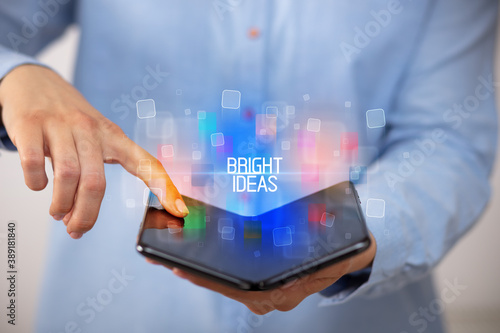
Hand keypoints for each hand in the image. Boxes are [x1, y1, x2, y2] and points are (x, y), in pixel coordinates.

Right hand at [0, 65, 188, 238]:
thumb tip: (82, 217)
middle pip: (96, 183)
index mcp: (113, 136)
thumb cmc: (70, 120)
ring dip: (62, 204)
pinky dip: (36, 182)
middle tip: (77, 229)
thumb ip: (95, 173)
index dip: (164, 188)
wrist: (35, 81)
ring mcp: (60, 125)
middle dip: (87, 214)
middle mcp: (91, 129)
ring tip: (58, 213)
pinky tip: (38, 185)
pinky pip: (33, 162)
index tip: (179, 211)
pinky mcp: (31, 124)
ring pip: (68, 175)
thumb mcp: (96, 137)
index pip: (146, 163)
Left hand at [152, 233, 375, 314]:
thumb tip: (333, 250)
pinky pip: (232, 276)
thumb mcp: (346, 250)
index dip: (212, 279)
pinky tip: (196, 256)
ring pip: (227, 283)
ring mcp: (265, 290)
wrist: (352, 251)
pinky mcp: (261, 281)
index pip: (243, 289)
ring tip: (171, 256)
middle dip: (195, 274)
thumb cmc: (345, 249)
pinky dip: (212, 267)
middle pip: (227, 286)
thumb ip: (339, 253)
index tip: (185, 268)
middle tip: (165, 259)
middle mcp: (272, 295)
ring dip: (200, 270)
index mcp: (286, 291)